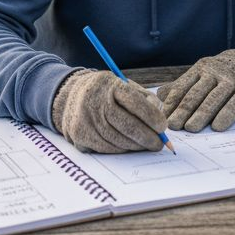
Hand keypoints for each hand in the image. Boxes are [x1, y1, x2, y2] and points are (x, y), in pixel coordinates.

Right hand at [50, 70, 168, 152]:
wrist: (72, 96)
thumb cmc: (107, 92)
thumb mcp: (126, 86)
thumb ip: (146, 99)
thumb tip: (161, 122)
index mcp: (108, 84)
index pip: (134, 102)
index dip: (151, 117)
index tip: (163, 127)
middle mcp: (93, 100)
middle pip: (127, 125)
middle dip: (147, 138)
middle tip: (160, 144)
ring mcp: (84, 119)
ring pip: (118, 141)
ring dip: (136, 146)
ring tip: (146, 145)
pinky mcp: (79, 135)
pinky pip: (106, 148)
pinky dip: (121, 149)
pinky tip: (128, 145)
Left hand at [159, 46, 234, 131]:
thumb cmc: (224, 75)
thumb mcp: (204, 75)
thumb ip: (183, 86)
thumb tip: (159, 95)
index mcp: (201, 68)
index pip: (183, 87)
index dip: (171, 104)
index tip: (162, 118)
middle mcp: (216, 72)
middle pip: (196, 94)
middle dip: (183, 111)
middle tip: (172, 126)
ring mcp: (233, 80)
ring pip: (214, 99)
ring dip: (201, 115)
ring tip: (190, 129)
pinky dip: (226, 116)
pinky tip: (217, 128)